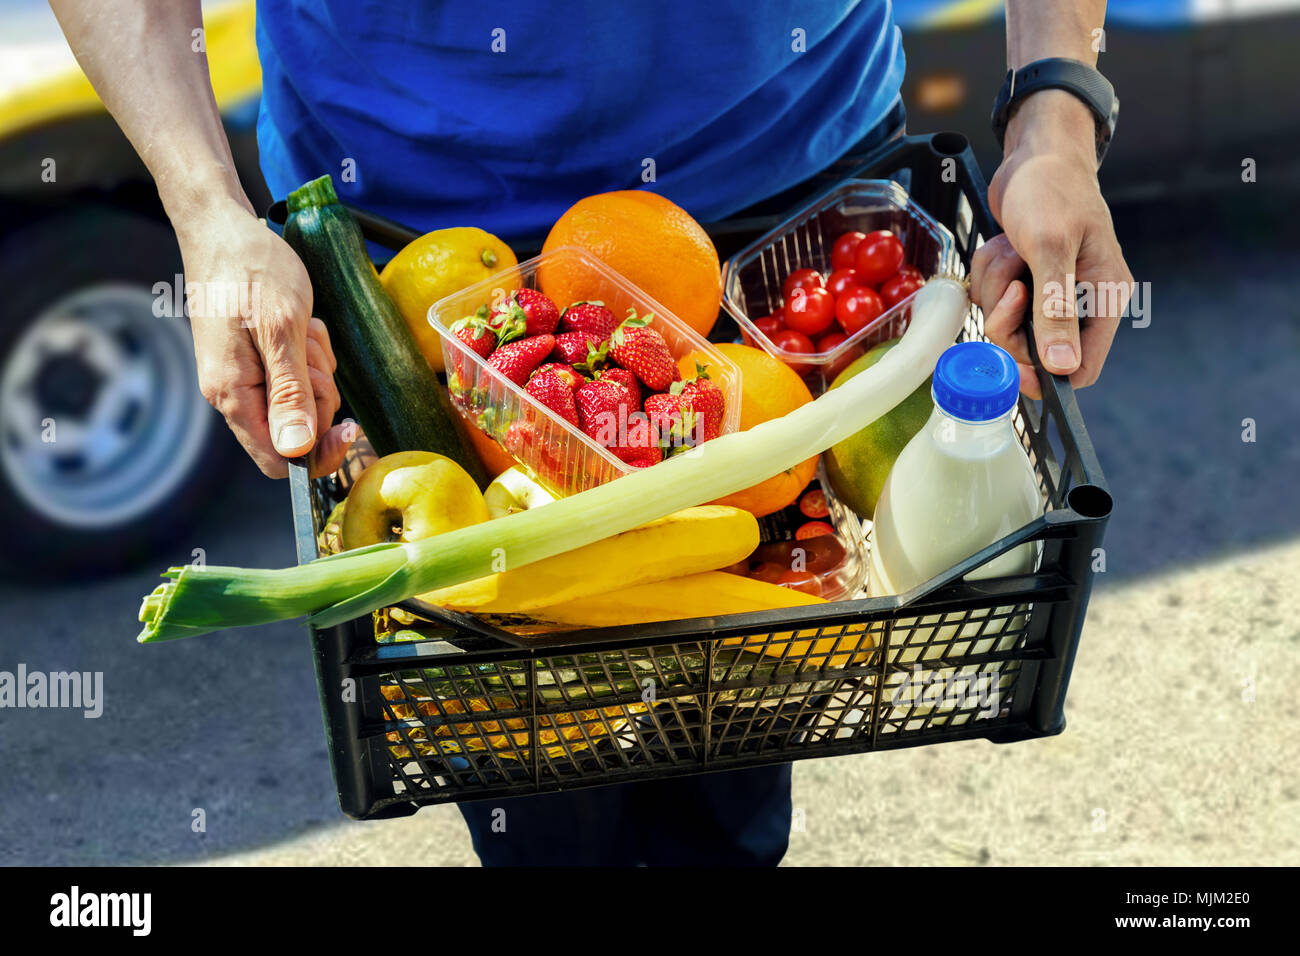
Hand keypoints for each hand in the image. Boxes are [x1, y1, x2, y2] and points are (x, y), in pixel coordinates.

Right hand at [179, 203, 353, 477]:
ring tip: (303, 328)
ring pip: (303, 399)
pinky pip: (298, 373)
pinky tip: (301, 322)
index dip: (317, 455)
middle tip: (311, 350)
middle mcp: (233, 393)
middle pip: (297, 430)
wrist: (223, 228)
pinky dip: (309, 351)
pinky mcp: (256, 359)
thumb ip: (289, 392)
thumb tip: (296, 450)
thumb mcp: (282, 329)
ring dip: (316, 366)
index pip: (278, 461)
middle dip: (319, 395)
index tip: (349, 428)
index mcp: (232, 394)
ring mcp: (245, 376)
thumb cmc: (251, 269)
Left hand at [971, 91, 1132, 398]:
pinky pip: (992, 298)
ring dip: (996, 287)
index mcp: (1104, 298)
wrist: (1035, 153)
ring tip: (1012, 250)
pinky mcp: (1022, 280)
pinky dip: (988, 273)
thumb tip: (1061, 365)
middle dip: (1009, 318)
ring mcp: (1048, 291)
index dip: (1047, 376)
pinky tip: (1004, 244)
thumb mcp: (1051, 247)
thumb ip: (1054, 308)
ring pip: (1006, 322)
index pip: (1082, 367)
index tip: (1014, 368)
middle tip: (1012, 286)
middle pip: (1033, 349)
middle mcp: (1079, 300)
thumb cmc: (1052, 190)